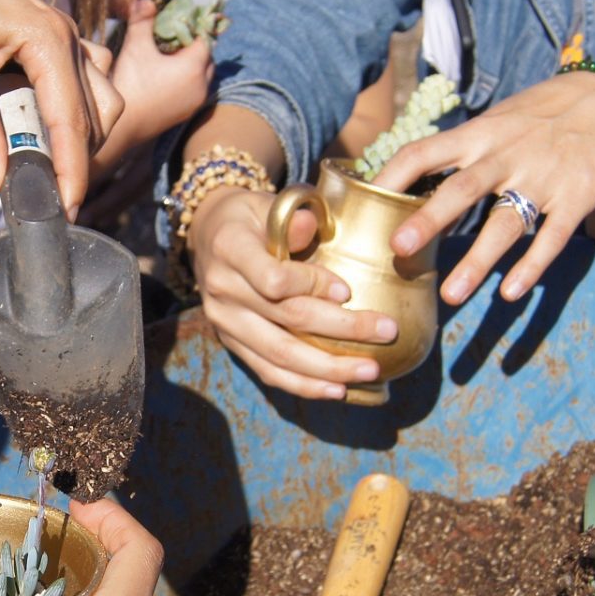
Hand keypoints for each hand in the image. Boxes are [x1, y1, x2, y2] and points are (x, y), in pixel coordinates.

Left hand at [0, 0, 122, 211]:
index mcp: (47, 39)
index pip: (72, 119)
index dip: (72, 169)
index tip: (67, 209)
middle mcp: (65, 34)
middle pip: (98, 110)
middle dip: (79, 156)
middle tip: (49, 193)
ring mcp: (61, 32)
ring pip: (98, 95)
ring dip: (80, 133)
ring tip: (45, 163)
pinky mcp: (48, 35)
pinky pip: (83, 79)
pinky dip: (73, 109)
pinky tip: (40, 126)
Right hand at [96, 0, 213, 163]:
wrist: (121, 127)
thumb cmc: (129, 84)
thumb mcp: (136, 47)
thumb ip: (143, 19)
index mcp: (195, 67)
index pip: (204, 38)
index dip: (192, 26)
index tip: (177, 19)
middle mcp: (203, 86)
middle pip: (206, 56)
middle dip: (192, 43)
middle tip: (171, 35)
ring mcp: (196, 102)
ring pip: (202, 73)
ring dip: (190, 62)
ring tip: (168, 54)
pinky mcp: (187, 112)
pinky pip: (195, 88)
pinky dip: (186, 78)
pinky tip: (166, 74)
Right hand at [187, 188, 396, 398]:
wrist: (209, 234)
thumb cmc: (250, 217)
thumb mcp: (266, 204)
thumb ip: (290, 220)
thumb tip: (311, 227)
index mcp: (230, 250)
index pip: (273, 280)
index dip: (313, 287)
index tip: (348, 292)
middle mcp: (222, 290)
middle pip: (286, 321)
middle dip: (342, 330)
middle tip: (386, 332)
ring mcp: (224, 322)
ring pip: (279, 355)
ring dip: (327, 369)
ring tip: (369, 372)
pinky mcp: (231, 343)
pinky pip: (267, 371)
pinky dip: (303, 385)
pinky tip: (336, 391)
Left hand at [372, 70, 594, 305]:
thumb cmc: (530, 122)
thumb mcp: (489, 126)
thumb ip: (452, 157)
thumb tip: (400, 192)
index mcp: (477, 135)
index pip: (425, 151)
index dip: (393, 174)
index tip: (365, 200)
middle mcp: (506, 156)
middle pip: (461, 189)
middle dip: (429, 219)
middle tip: (397, 248)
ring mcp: (542, 178)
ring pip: (505, 223)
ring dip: (477, 260)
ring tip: (451, 296)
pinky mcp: (575, 198)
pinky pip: (552, 237)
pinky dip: (531, 265)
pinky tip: (510, 293)